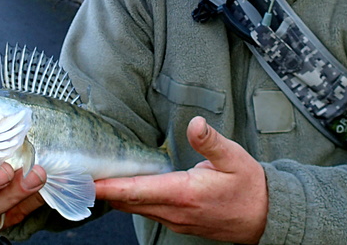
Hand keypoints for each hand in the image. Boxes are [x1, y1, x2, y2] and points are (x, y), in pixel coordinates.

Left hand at [95, 116, 267, 243]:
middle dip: (105, 191)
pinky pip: (149, 212)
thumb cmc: (250, 187)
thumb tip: (196, 124)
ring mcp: (177, 220)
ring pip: (137, 209)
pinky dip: (131, 201)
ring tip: (94, 181)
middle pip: (130, 202)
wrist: (266, 218)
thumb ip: (210, 141)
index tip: (89, 181)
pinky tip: (124, 190)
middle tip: (79, 177)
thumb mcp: (234, 158)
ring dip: (116, 197)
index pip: (138, 190)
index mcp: (185, 193)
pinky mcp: (180, 222)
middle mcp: (176, 211)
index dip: (111, 186)